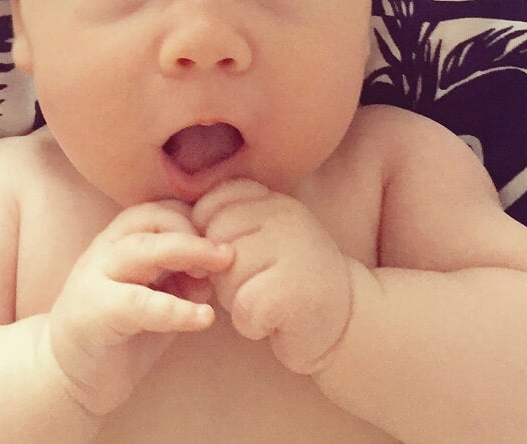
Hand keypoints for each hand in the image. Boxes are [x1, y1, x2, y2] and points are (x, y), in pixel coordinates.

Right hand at [44, 200, 233, 415]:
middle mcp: (105, 251)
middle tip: (229, 253)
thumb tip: (216, 274)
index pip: (158, 209)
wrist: (66, 375)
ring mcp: (95, 279)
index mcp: (119, 241)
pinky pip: (139, 303)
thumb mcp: (158, 301)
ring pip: (142, 250)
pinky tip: (204, 317)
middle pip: (151, 220)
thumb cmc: (119, 334)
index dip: (192, 217)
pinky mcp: (94, 314)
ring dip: (188, 253)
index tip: (222, 238)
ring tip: (220, 268)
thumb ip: (183, 283)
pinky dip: (176, 309)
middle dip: (195, 230)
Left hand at [192, 179, 352, 374]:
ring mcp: (294, 251)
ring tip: (267, 300)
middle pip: (214, 240)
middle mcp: (286, 218)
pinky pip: (244, 308)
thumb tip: (180, 224)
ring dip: (236, 300)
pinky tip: (275, 321)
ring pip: (227, 276)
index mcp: (274, 201)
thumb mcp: (264, 237)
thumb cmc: (290, 280)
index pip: (214, 202)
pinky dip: (252, 324)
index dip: (208, 233)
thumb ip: (230, 221)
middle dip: (220, 272)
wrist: (346, 322)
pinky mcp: (295, 291)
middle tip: (252, 283)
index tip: (229, 256)